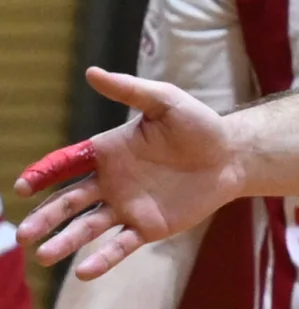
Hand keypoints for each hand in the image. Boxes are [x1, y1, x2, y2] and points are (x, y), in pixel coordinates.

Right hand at [13, 68, 243, 279]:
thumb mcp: (166, 101)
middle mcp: (111, 182)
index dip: (43, 175)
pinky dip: (102, 259)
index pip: (66, 164)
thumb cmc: (199, 125)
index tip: (22, 186)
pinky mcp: (148, 227)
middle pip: (69, 202)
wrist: (233, 156)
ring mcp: (127, 207)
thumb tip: (91, 72)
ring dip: (65, 241)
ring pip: (88, 228)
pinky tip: (84, 270)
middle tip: (23, 233)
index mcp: (108, 153)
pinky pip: (120, 246)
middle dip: (45, 217)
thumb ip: (130, 90)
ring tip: (43, 255)